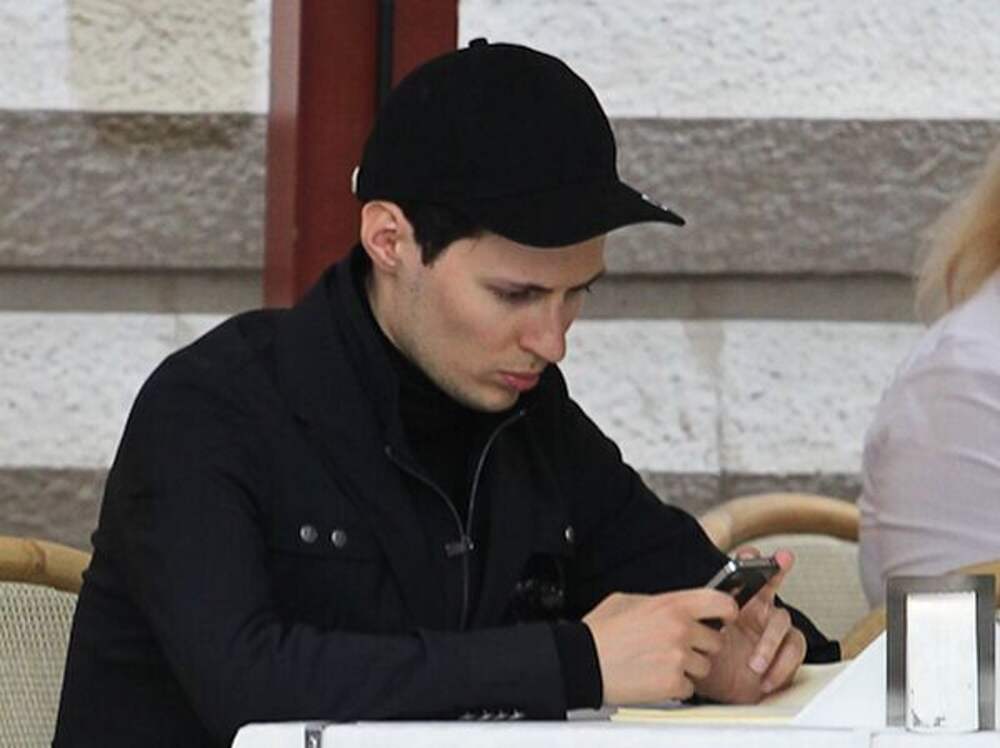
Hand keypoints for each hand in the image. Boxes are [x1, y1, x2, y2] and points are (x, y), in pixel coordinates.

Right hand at [583, 589, 738, 704]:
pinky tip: (655, 677)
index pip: (720, 602)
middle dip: (700, 646)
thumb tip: (676, 607)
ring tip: (661, 663)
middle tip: (677, 647)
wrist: (584, 661)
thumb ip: (659, 602)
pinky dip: (675, 686)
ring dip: (689, 667)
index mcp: (671, 606)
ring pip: (705, 667)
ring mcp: (678, 657)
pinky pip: (689, 688)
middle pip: (716, 641)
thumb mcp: (628, 600)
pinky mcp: (672, 683)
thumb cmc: (601, 631)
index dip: (727, 610)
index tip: (725, 617)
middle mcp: (680, 630)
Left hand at [691, 548, 805, 702]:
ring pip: (782, 622)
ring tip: (754, 664)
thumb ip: (700, 626)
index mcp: (734, 603)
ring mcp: (772, 630)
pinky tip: (765, 678)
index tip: (750, 553)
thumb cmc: (708, 661)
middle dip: (778, 569)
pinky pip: (793, 650)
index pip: (741, 577)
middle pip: (771, 584)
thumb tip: (694, 616)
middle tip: (783, 558)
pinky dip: (781, 667)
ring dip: (769, 645)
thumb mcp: (699, 642)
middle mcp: (756, 611)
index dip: (748, 561)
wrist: (719, 692)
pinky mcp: (785, 651)